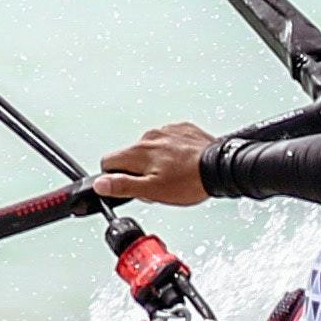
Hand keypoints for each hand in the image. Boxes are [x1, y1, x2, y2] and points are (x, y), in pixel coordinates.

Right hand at [90, 118, 218, 205]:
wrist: (220, 168)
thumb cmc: (191, 181)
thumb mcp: (153, 191)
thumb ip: (123, 186)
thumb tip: (100, 184)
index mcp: (138, 151)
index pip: (108, 162)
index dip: (115, 178)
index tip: (129, 185)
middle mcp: (150, 136)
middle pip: (129, 156)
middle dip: (138, 171)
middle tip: (157, 185)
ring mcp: (167, 130)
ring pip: (149, 148)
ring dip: (156, 162)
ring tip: (175, 175)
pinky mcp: (182, 129)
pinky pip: (168, 141)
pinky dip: (172, 153)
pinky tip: (183, 164)